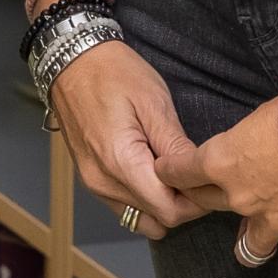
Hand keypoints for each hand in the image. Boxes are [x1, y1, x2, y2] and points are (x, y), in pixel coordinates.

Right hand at [47, 37, 208, 242]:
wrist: (71, 58)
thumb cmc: (113, 72)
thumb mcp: (153, 102)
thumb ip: (176, 147)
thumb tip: (199, 178)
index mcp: (120, 162)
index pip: (169, 211)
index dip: (195, 201)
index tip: (206, 179)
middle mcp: (103, 182)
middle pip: (157, 219)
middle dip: (182, 203)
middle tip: (193, 173)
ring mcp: (93, 183)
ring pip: (141, 219)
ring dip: (162, 204)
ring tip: (172, 171)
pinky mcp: (90, 179)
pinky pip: (124, 206)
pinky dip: (143, 199)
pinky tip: (151, 170)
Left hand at [155, 99, 277, 276]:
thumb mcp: (261, 112)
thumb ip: (250, 131)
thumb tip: (260, 128)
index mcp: (221, 160)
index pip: (180, 172)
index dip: (171, 172)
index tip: (166, 171)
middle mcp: (240, 196)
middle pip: (208, 205)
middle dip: (206, 199)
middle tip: (213, 194)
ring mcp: (273, 221)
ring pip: (249, 248)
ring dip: (250, 240)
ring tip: (256, 234)